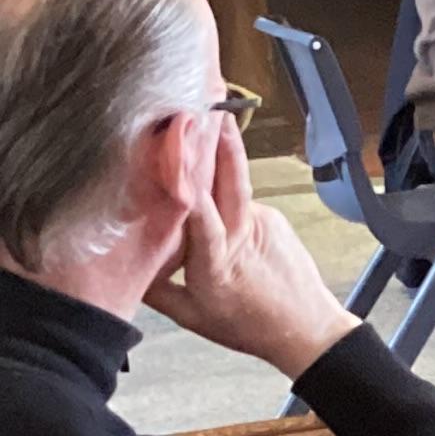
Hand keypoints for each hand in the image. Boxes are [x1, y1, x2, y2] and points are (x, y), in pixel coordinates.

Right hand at [144, 114, 353, 383]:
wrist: (307, 329)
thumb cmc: (250, 325)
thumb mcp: (193, 317)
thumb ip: (156, 289)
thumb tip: (125, 263)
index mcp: (217, 265)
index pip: (201, 219)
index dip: (188, 185)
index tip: (176, 154)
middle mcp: (243, 237)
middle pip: (231, 182)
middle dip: (220, 142)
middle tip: (209, 107)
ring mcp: (264, 224)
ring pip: (235, 188)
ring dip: (221, 159)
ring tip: (207, 124)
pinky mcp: (276, 219)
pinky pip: (244, 200)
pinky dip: (228, 192)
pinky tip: (215, 183)